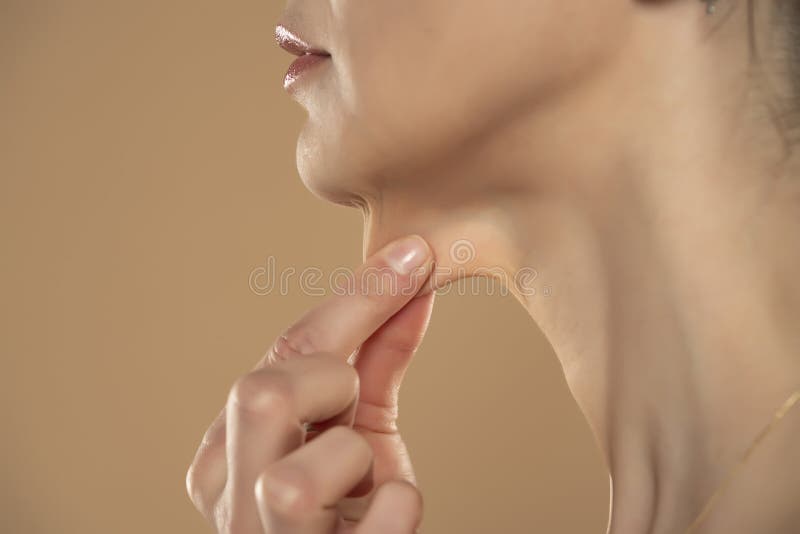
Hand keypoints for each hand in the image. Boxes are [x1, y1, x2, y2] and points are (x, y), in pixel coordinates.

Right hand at [186, 235, 435, 532]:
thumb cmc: (348, 507)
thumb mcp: (355, 425)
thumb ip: (374, 355)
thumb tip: (411, 273)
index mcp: (224, 453)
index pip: (282, 354)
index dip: (355, 302)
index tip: (413, 258)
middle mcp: (228, 502)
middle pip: (257, 397)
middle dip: (327, 383)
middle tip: (350, 404)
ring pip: (295, 484)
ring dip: (354, 464)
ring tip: (364, 477)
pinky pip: (378, 526)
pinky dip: (397, 508)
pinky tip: (387, 511)